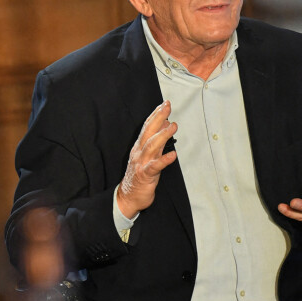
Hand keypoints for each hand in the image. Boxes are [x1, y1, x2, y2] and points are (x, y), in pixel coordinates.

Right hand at [117, 101, 177, 218]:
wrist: (128, 197)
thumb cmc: (139, 176)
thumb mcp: (149, 155)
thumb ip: (158, 141)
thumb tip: (166, 124)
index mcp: (140, 147)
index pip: (147, 127)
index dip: (156, 114)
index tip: (164, 104)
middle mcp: (139, 152)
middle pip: (148, 132)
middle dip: (158, 117)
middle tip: (167, 106)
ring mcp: (142, 163)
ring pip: (152, 146)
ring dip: (163, 135)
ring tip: (173, 126)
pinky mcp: (145, 175)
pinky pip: (155, 166)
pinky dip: (164, 160)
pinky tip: (173, 155)